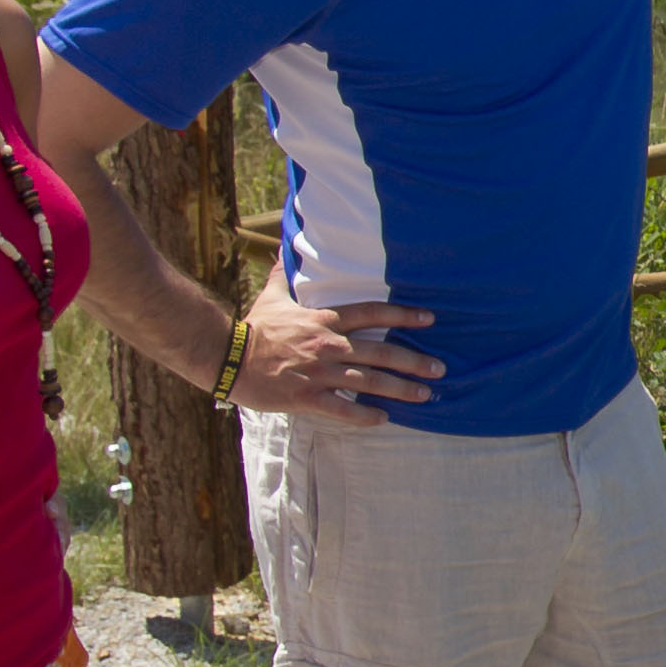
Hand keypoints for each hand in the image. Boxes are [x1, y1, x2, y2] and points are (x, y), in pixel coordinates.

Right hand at [233, 285, 443, 419]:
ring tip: (425, 395)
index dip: (402, 314)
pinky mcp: (306, 398)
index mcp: (324, 320)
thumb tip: (285, 247)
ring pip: (368, 382)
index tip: (429, 319)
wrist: (226, 356)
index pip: (372, 313)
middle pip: (380, 352)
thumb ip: (285, 274)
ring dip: (399, 389)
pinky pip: (342, 409)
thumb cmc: (252, 327)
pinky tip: (383, 419)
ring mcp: (319, 373)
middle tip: (440, 368)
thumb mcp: (272, 296)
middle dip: (413, 361)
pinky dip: (364, 416)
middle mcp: (328, 345)